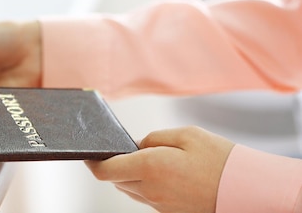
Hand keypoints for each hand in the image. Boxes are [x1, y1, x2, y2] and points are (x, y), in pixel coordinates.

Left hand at [85, 126, 234, 212]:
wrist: (251, 192)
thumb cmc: (221, 159)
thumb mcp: (186, 135)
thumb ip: (154, 139)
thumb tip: (136, 146)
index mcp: (150, 167)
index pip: (104, 170)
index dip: (92, 161)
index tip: (88, 152)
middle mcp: (150, 190)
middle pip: (115, 180)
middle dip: (114, 164)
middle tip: (122, 149)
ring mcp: (160, 206)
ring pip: (130, 190)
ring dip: (129, 175)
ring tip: (146, 159)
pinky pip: (147, 198)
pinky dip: (146, 185)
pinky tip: (162, 173)